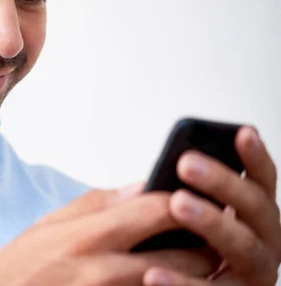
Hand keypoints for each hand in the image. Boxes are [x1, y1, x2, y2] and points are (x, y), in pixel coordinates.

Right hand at [0, 186, 219, 285]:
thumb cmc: (21, 265)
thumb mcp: (50, 223)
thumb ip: (98, 203)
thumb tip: (140, 187)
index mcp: (90, 235)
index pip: (157, 209)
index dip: (186, 201)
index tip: (197, 198)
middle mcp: (104, 269)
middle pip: (182, 256)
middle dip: (203, 245)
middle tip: (208, 236)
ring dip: (192, 275)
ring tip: (192, 261)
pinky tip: (161, 280)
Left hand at [142, 126, 280, 284]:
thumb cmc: (173, 255)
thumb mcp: (173, 223)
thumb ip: (168, 203)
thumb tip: (143, 187)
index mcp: (249, 218)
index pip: (260, 183)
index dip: (254, 158)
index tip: (241, 133)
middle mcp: (261, 244)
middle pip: (256, 209)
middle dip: (224, 183)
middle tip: (186, 164)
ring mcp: (254, 275)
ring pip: (244, 247)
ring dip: (212, 222)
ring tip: (177, 204)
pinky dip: (183, 282)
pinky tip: (153, 272)